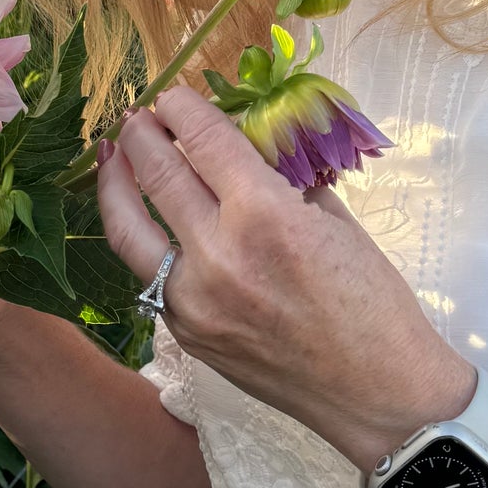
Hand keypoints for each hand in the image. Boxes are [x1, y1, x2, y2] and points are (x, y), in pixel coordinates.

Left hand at [96, 86, 475, 476]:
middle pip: (156, 173)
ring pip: (127, 229)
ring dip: (115, 184)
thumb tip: (241, 152)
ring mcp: (193, 300)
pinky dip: (146, 242)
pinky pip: (151, 277)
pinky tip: (147, 223)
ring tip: (111, 157)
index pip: (202, 140)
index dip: (181, 108)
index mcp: (264, 215)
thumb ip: (281, 182)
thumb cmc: (373, 304)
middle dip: (141, 135)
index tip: (173, 95)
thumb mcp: (335, 222)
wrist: (377, 393)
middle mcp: (217, 254)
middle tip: (136, 117)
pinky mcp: (185, 334)